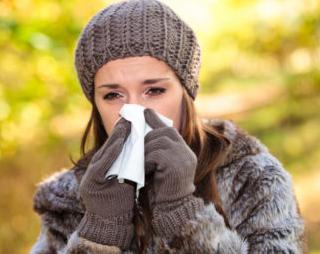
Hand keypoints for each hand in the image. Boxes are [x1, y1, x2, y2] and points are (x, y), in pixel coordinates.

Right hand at [77, 117, 134, 248]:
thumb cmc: (121, 201)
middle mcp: (95, 169)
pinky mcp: (91, 182)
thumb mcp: (127, 179)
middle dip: (119, 131)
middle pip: (108, 146)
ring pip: (104, 152)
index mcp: (104, 168)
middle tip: (130, 116)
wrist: (109, 223)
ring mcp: (91, 175)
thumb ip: (130, 165)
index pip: (114, 146)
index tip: (133, 119)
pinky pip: (102, 164)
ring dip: (115, 137)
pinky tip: (119, 142)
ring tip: (126, 125)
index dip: (122, 133)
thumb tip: (145, 149)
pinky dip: (110, 152)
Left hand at [143, 108, 202, 238]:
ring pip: (158, 141)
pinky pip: (155, 154)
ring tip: (137, 159)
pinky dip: (145, 160)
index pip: (169, 129)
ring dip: (144, 149)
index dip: (156, 119)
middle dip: (147, 135)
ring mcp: (183, 158)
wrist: (174, 208)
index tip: (144, 111)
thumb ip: (159, 152)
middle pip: (164, 132)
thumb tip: (144, 135)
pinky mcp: (175, 165)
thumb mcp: (163, 167)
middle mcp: (186, 152)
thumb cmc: (165, 189)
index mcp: (184, 151)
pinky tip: (142, 169)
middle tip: (133, 138)